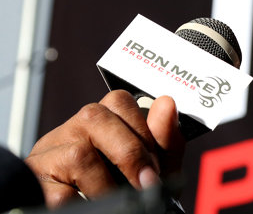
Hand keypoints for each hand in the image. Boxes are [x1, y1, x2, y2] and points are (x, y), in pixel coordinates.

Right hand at [24, 90, 185, 208]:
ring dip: (106, 184)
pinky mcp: (34, 183)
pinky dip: (82, 202)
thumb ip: (164, 141)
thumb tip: (167, 103)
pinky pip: (60, 191)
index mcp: (101, 122)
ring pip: (78, 153)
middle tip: (146, 183)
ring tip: (116, 200)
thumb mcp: (152, 168)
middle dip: (130, 152)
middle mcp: (71, 130)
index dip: (142, 129)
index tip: (156, 162)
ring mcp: (48, 154)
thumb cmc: (124, 190)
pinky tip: (89, 206)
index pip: (119, 100)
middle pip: (95, 116)